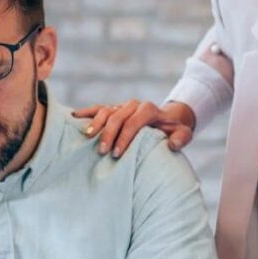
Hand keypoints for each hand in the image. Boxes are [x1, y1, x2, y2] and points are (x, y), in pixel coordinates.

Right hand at [72, 100, 195, 156]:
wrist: (167, 120)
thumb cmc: (174, 131)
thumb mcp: (184, 134)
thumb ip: (181, 139)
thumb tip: (172, 144)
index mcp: (149, 109)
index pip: (134, 121)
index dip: (125, 137)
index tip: (117, 154)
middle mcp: (134, 105)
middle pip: (117, 116)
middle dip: (108, 134)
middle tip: (102, 152)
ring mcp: (122, 106)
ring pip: (106, 111)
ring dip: (96, 124)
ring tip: (87, 138)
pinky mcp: (114, 109)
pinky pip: (98, 108)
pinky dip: (86, 112)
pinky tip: (74, 117)